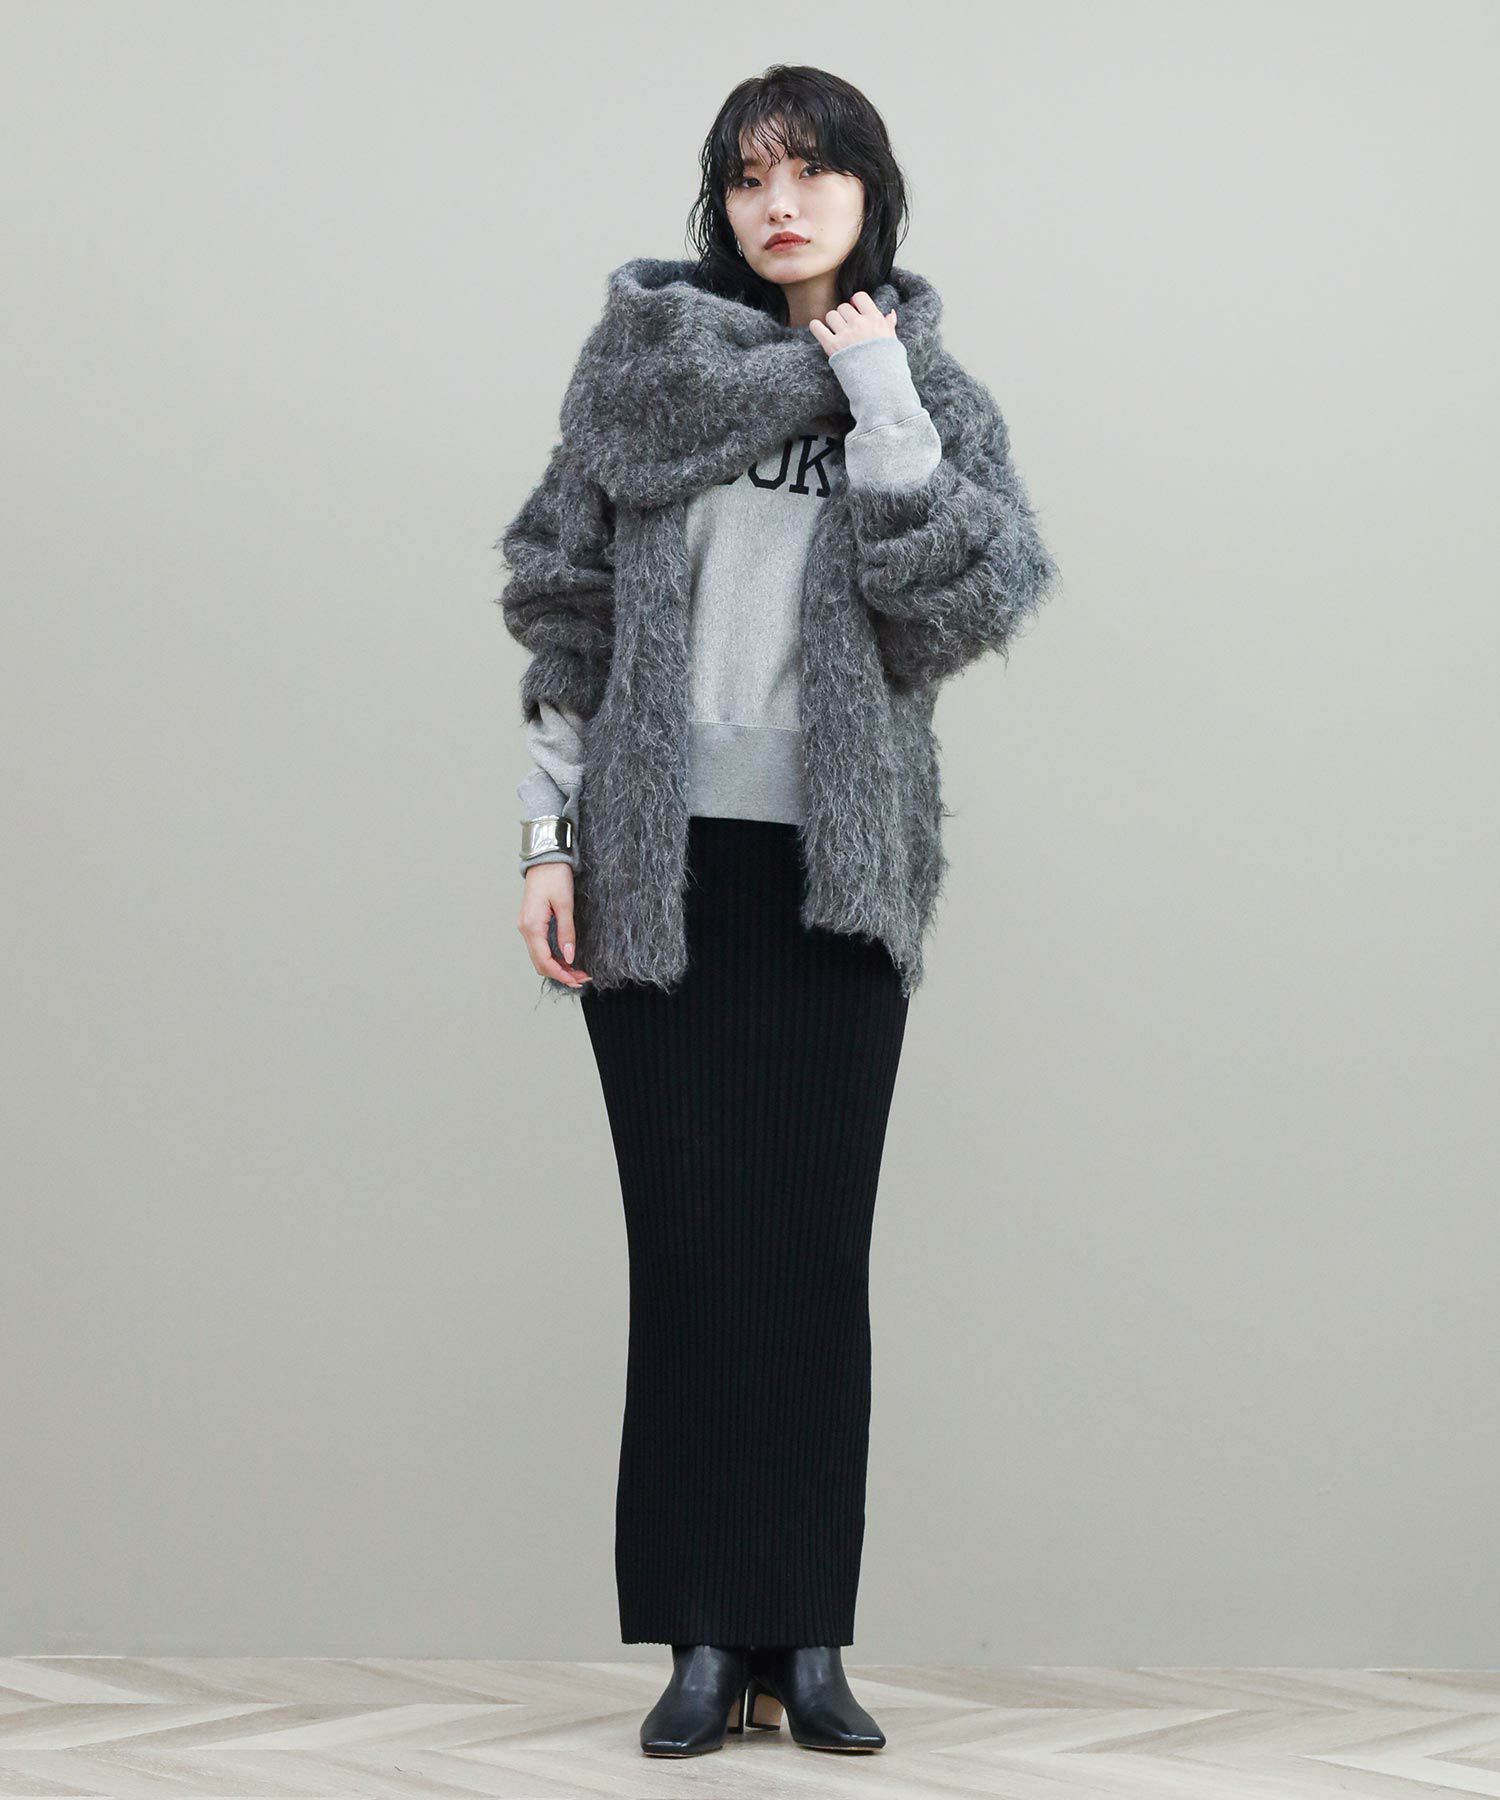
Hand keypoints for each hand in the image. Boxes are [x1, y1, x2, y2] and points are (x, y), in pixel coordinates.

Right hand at [519, 863, 590, 986]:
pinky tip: (567, 959)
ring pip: (540, 956)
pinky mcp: (532, 923)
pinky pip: (540, 947)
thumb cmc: (555, 876)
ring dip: (557, 967)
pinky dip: (553, 956)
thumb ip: (567, 932)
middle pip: (540, 963)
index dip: (561, 974)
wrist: (546, 858)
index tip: (577, 980)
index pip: (544, 961)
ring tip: (577, 971)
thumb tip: (570, 957)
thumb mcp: (565, 904)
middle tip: (581, 978)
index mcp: (532, 926)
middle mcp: (526, 929)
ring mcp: (527, 926)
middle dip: (560, 974)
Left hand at [807, 290, 897, 357]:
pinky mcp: (832, 346)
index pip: (860, 297)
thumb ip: (889, 326)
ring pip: (830, 315)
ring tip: (836, 333)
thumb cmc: (888, 365)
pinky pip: (817, 327)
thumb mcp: (893, 342)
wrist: (880, 384)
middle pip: (843, 307)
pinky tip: (819, 330)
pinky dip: (816, 327)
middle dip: (844, 316)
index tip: (854, 311)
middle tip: (846, 328)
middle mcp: (859, 323)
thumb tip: (890, 314)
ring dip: (832, 323)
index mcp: (875, 319)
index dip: (855, 303)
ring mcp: (845, 334)